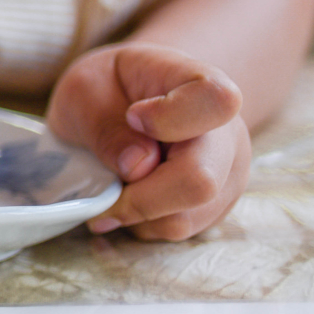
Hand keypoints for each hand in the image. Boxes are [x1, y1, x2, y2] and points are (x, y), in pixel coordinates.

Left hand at [46, 43, 251, 240]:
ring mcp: (229, 172)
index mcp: (199, 82)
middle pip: (200, 180)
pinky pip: (180, 230)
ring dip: (136, 212)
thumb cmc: (107, 89)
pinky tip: (131, 197)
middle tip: (103, 186)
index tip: (132, 116)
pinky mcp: (217, 206)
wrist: (130, 102)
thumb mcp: (84, 91)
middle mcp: (227, 131)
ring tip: (116, 185)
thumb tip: (136, 167)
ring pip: (186, 217)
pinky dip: (144, 222)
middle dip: (138, 195)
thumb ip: (105, 124)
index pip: (215, 100)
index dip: (171, 118)